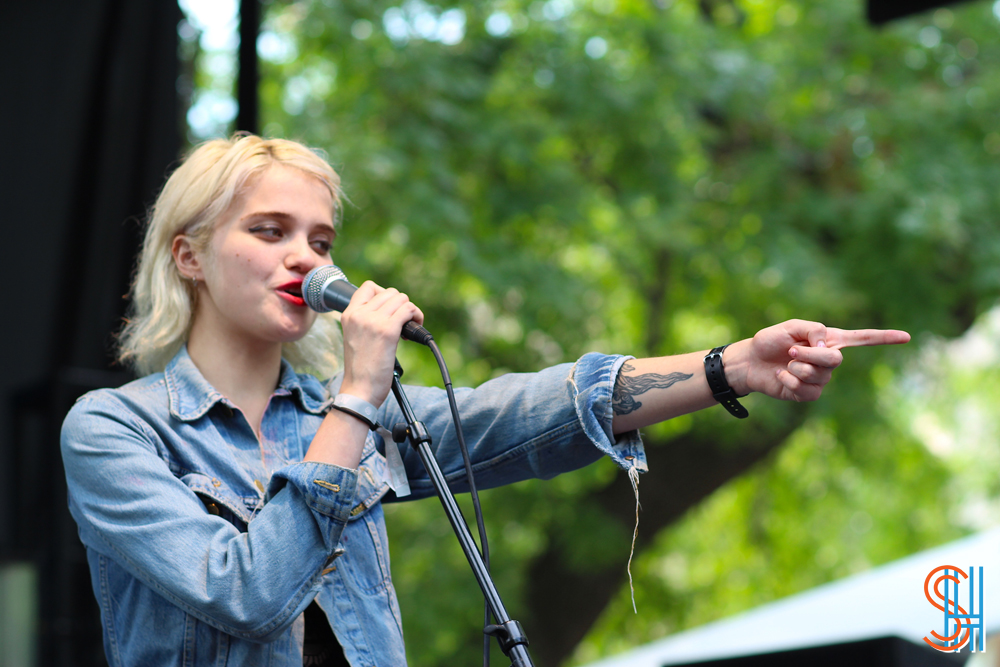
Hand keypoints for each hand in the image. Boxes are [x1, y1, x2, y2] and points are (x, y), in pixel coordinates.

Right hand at [339, 281, 423, 407]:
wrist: (359, 390)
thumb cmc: (360, 369)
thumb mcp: (355, 337)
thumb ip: (366, 321)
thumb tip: (390, 310)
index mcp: (348, 315)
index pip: (368, 287)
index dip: (384, 294)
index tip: (390, 310)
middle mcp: (359, 314)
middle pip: (389, 292)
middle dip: (401, 305)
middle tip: (402, 323)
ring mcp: (373, 321)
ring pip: (401, 298)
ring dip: (411, 311)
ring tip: (409, 327)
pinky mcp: (388, 331)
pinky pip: (408, 310)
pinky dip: (416, 317)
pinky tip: (412, 332)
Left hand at [736, 319, 909, 401]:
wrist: (750, 362)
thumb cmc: (770, 342)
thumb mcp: (789, 327)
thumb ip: (812, 330)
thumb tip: (827, 347)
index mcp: (829, 340)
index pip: (862, 338)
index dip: (884, 337)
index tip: (907, 337)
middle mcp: (828, 359)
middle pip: (835, 361)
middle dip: (810, 356)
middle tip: (791, 351)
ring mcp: (820, 378)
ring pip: (818, 375)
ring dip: (796, 368)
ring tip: (785, 363)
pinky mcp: (808, 393)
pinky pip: (806, 390)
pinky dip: (789, 381)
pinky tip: (781, 376)